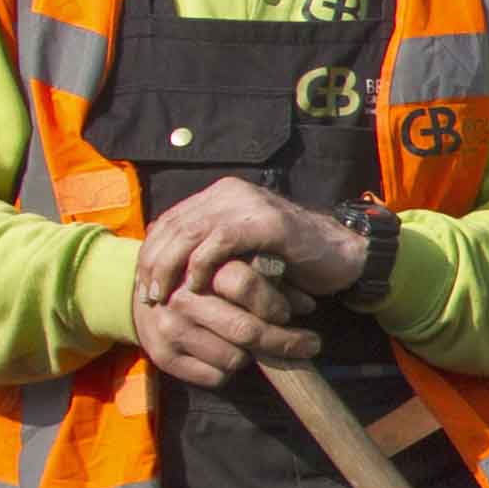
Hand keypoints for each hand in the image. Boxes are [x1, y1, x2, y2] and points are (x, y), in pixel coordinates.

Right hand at [130, 250, 318, 387]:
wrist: (144, 292)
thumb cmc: (204, 279)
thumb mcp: (232, 268)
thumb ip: (269, 280)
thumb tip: (308, 305)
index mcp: (201, 269)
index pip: (244, 284)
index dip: (275, 303)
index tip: (293, 313)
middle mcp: (182, 300)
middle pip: (245, 329)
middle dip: (285, 341)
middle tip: (310, 344)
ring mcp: (170, 329)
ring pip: (234, 358)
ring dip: (252, 356)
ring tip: (251, 344)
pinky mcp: (163, 356)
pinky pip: (215, 377)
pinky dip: (229, 371)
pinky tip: (225, 353)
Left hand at [138, 178, 366, 306]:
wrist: (345, 256)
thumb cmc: (294, 261)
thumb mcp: (243, 252)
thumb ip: (213, 248)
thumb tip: (168, 266)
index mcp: (222, 195)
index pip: (171, 220)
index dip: (151, 252)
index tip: (143, 284)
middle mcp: (230, 192)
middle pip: (173, 225)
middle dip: (154, 262)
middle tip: (147, 294)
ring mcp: (248, 204)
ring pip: (188, 232)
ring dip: (170, 267)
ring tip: (164, 294)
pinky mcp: (264, 222)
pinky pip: (219, 243)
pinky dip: (201, 266)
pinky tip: (196, 286)